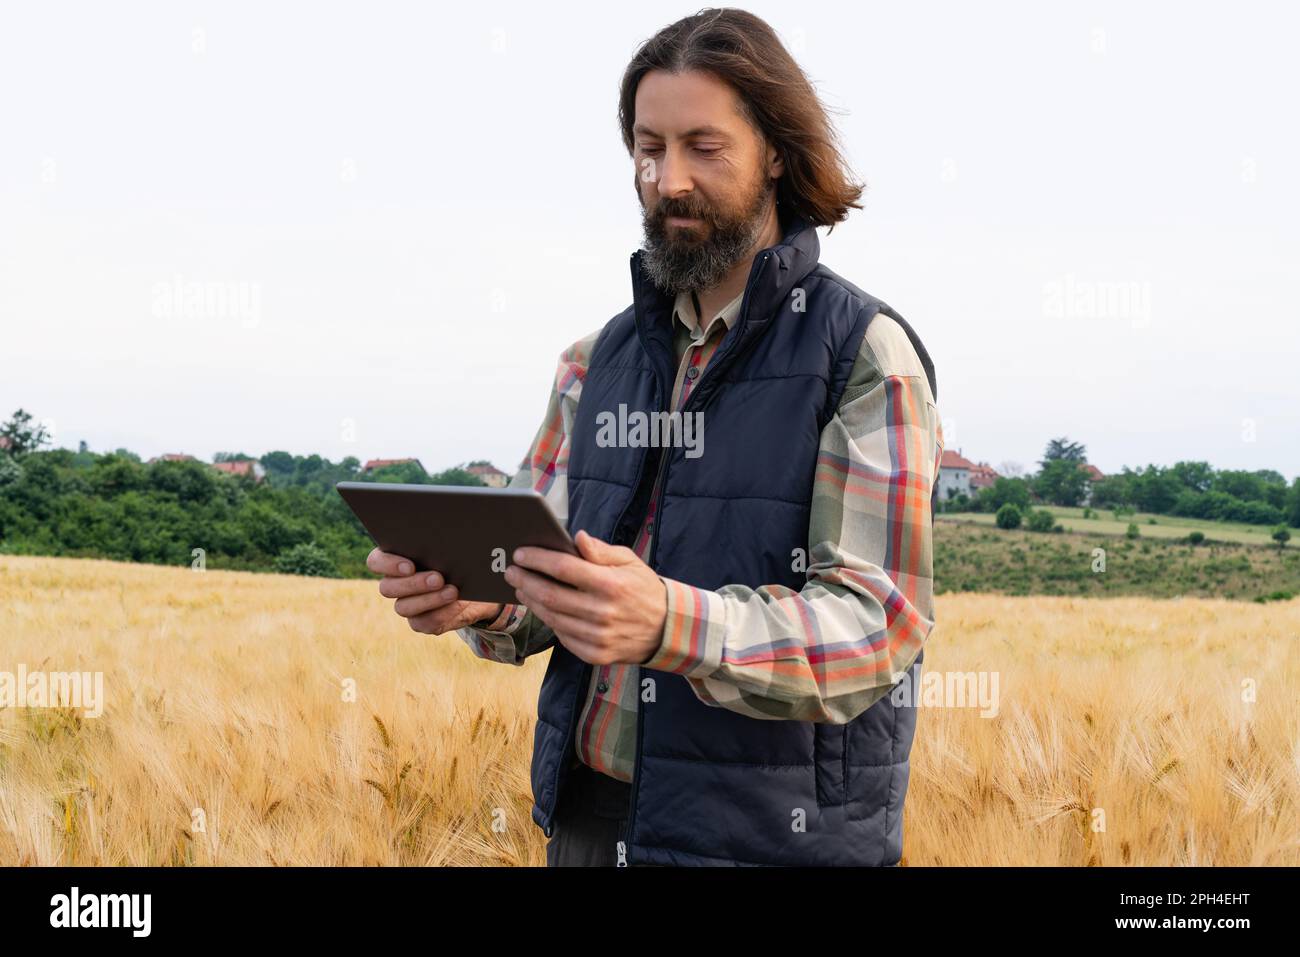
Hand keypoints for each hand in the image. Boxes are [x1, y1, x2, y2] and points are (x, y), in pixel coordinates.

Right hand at [366, 547, 503, 633]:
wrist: (477, 585)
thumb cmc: (462, 556)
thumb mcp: (455, 544)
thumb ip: (443, 539)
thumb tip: (447, 531)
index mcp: (396, 558)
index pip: (376, 561)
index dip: (388, 564)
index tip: (410, 566)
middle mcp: (395, 583)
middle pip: (388, 588)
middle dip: (413, 584)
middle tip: (438, 578)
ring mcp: (406, 604)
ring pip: (404, 607)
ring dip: (428, 600)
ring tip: (452, 591)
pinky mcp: (422, 622)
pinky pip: (424, 622)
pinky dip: (442, 614)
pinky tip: (456, 605)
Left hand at [503, 529, 666, 665]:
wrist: (667, 629)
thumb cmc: (643, 589)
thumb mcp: (629, 561)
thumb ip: (600, 551)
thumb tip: (576, 537)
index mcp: (610, 584)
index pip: (563, 568)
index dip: (537, 559)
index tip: (521, 553)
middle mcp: (602, 612)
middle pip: (550, 595)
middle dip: (525, 580)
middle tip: (512, 571)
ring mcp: (598, 637)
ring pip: (552, 618)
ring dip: (532, 601)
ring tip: (522, 588)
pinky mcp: (595, 654)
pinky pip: (562, 637)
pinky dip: (549, 621)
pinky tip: (542, 609)